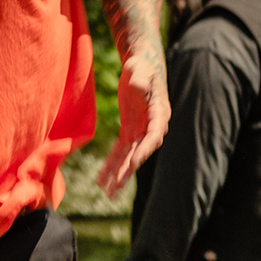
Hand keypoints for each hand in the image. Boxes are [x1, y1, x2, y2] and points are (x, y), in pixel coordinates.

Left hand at [97, 52, 168, 198]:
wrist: (140, 67)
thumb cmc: (142, 66)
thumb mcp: (140, 69)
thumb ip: (140, 78)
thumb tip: (139, 86)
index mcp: (159, 114)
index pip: (153, 136)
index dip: (144, 150)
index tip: (134, 163)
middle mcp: (151, 127)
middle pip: (140, 152)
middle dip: (129, 170)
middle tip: (118, 186)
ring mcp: (140, 131)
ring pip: (129, 157)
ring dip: (118, 174)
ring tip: (108, 194)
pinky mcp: (129, 131)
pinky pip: (119, 151)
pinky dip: (110, 165)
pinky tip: (101, 180)